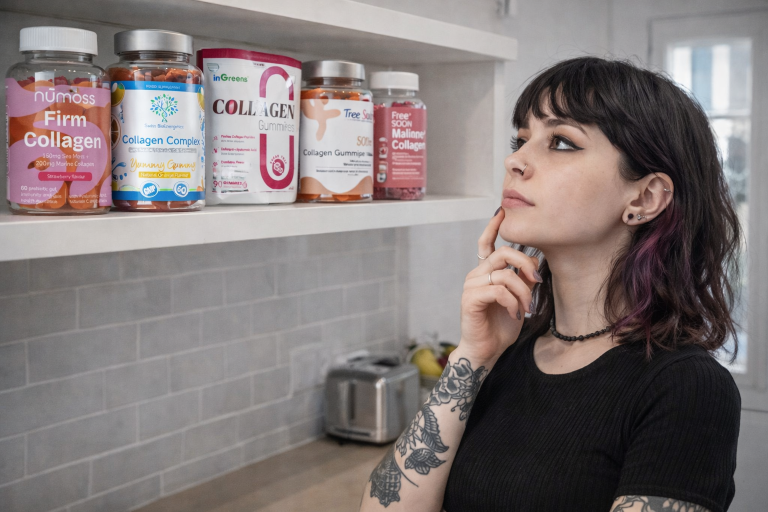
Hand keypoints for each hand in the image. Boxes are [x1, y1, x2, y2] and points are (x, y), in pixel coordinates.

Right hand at [459, 208, 540, 364]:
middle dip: (525, 264)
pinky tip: (516, 313)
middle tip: (537, 279)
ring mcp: (471, 286)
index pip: (486, 244)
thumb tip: (536, 261)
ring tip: (526, 307)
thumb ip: (525, 280)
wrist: (487, 350)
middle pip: (503, 254)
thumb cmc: (501, 325)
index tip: (502, 212)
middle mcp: (477, 275)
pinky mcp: (470, 299)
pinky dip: (513, 302)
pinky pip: (498, 290)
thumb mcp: (520, 298)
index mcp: (486, 272)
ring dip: (522, 292)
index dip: (493, 227)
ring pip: (504, 274)